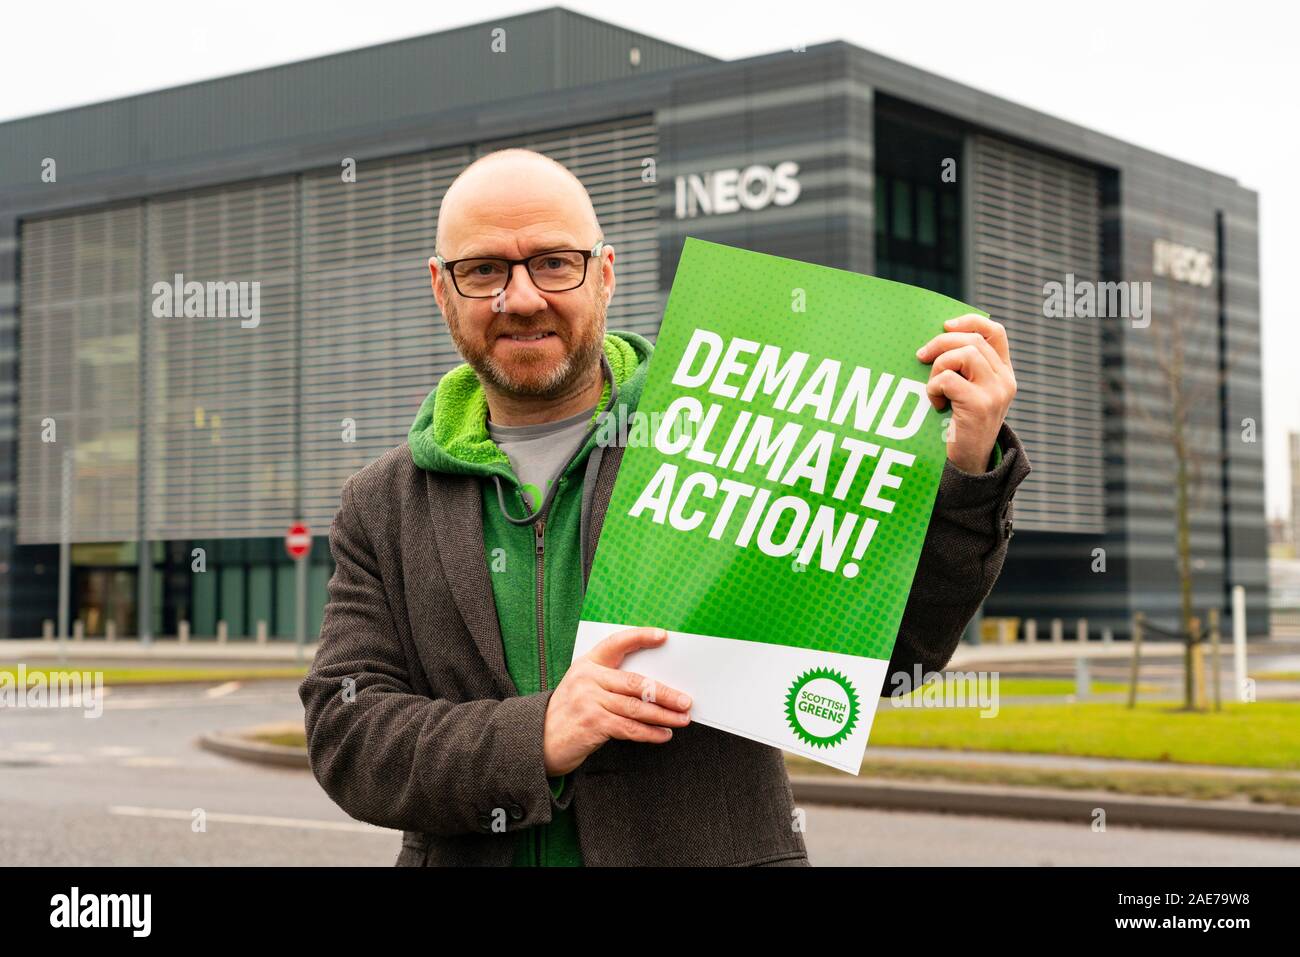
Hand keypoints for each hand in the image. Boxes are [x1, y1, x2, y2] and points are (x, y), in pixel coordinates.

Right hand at [542, 627, 692, 776]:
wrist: (540, 740)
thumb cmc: (569, 712)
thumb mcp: (584, 687)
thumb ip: (610, 682)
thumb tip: (653, 688)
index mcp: (587, 663)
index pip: (617, 643)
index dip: (640, 637)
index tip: (663, 636)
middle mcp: (588, 679)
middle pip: (636, 683)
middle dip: (666, 693)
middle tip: (686, 701)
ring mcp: (589, 701)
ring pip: (636, 708)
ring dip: (663, 715)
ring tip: (682, 719)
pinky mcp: (592, 723)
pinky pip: (629, 728)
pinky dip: (650, 733)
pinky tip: (663, 735)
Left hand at [915, 314, 1016, 473]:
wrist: (967, 464)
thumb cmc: (958, 425)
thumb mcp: (967, 392)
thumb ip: (962, 368)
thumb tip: (935, 340)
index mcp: (1003, 372)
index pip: (995, 332)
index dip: (970, 321)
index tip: (945, 325)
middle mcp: (1004, 380)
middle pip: (972, 340)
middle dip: (941, 343)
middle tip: (921, 356)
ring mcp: (996, 392)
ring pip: (963, 354)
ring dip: (938, 366)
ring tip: (933, 387)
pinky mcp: (980, 405)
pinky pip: (949, 379)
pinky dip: (934, 388)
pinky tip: (936, 403)